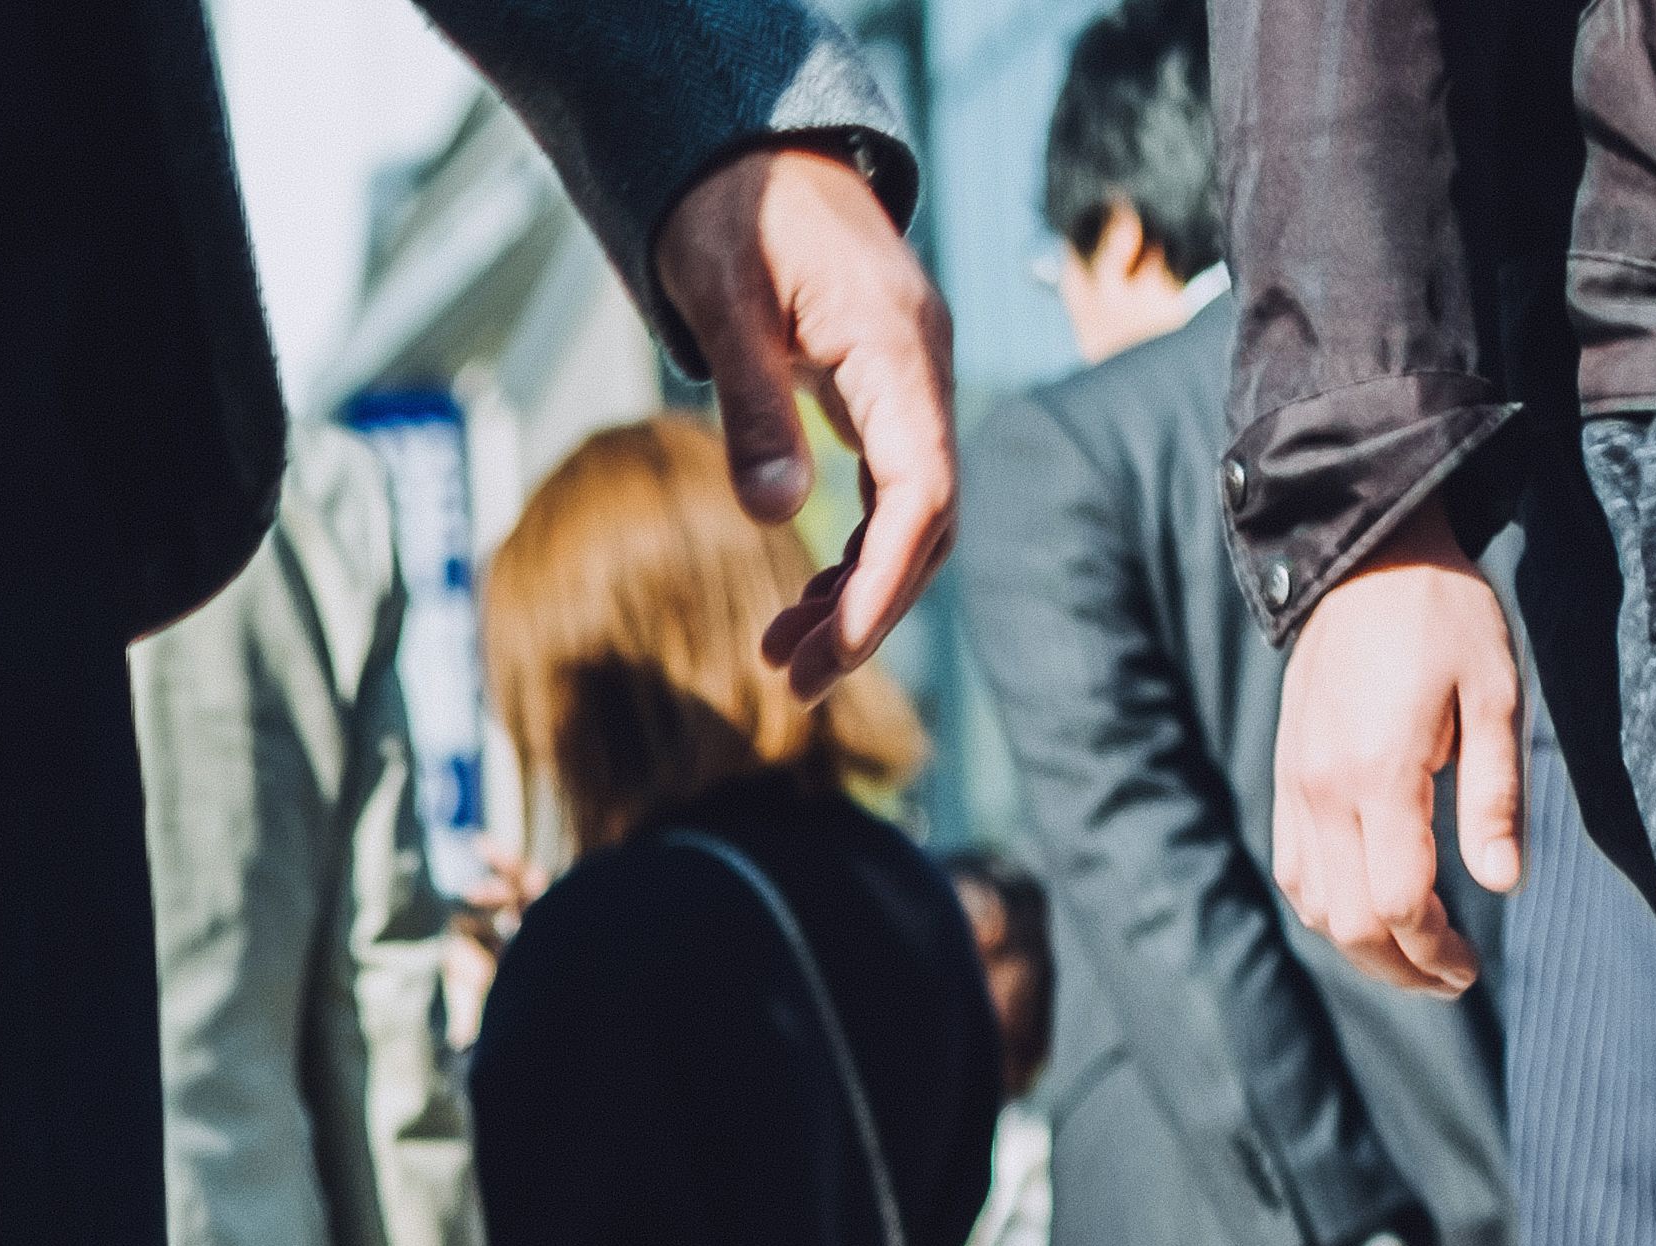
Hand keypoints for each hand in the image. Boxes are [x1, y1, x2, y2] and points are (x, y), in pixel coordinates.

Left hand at [650, 143, 965, 684]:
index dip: (884, 584)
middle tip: (791, 685)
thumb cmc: (732, 213)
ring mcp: (911, 384)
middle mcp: (924, 371)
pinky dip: (852, 553)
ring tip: (780, 661)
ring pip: (912, 517)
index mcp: (899, 349)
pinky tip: (802, 603)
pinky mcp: (886, 394)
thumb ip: (752, 404)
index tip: (832, 655)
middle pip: (928, 522)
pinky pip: (892, 493)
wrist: (753, 151)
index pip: (924, 492)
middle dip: (868, 611)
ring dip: (856, 594)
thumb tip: (773, 518)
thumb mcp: (726, 301)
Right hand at [1276, 545, 1526, 995]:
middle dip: (1400, 965)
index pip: (1394, 903)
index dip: (1433, 950)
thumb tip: (1502, 886)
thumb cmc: (1447, 617)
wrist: (1367, 558)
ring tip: (1417, 951)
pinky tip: (1373, 908)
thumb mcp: (1497, 695)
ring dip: (1362, 945)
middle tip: (1452, 975)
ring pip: (1313, 906)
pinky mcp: (1287, 777)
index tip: (1470, 965)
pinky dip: (1330, 908)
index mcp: (1379, 772)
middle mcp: (1323, 789)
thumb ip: (1496, 795)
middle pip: (1347, 922)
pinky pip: (1296, 870)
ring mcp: (1295, 785)